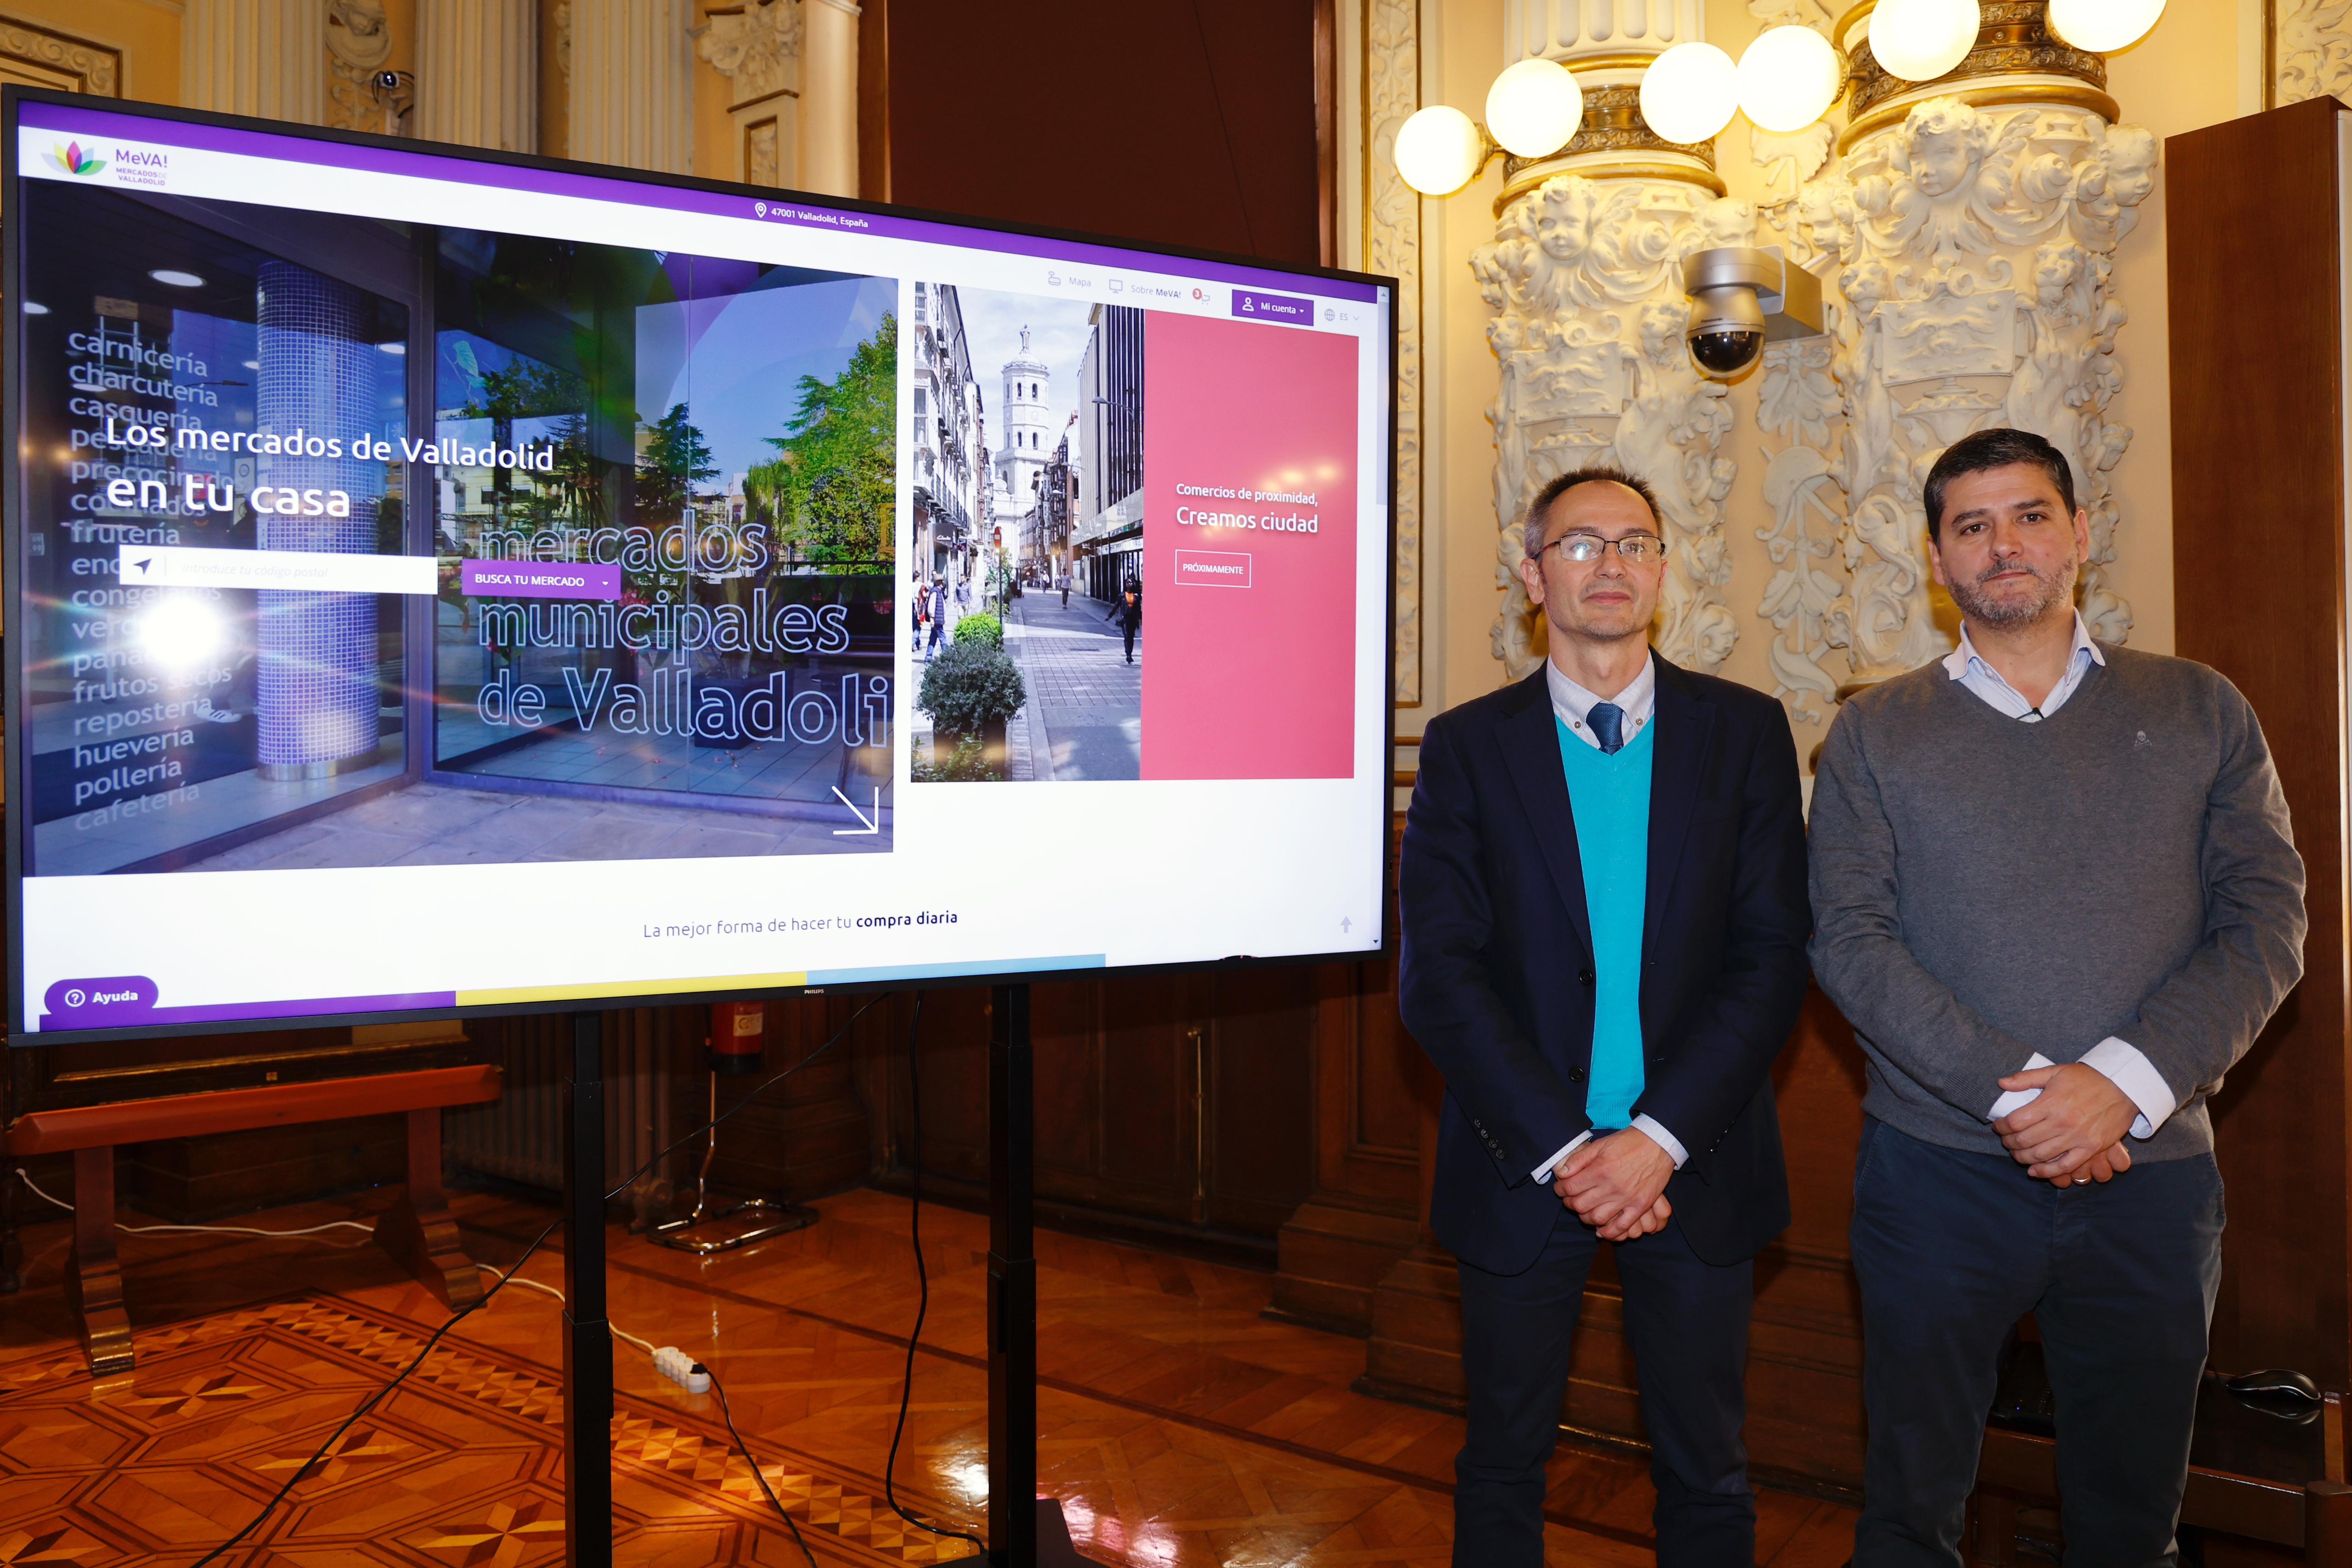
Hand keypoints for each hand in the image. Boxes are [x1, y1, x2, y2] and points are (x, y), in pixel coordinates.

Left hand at [1555, 1128, 1675, 1239]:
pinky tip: (1601, 1230)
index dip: (1560, 1189)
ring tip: (1584, 1212)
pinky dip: (1610, 1232)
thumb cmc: (1627, 1142)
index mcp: (1600, 1170)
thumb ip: (1578, 1159)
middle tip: (1569, 1199)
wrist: (1658, 1143)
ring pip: (1598, 1218)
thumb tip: (1561, 1173)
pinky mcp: (1640, 1206)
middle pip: (1581, 1205)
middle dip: (1570, 1203)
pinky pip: (1622, 1226)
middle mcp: (1612, 1187)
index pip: (1570, 1188)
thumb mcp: (1600, 1144)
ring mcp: (1627, 1198)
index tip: (1559, 1188)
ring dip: (1585, 1218)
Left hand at [1992, 1063, 2137, 1180]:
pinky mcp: (2091, 1148)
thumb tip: (2001, 1083)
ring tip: (2016, 1154)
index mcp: (2050, 1103)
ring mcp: (2077, 1137)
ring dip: (2023, 1158)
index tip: (1998, 1126)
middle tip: (2005, 1141)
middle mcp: (2062, 1122)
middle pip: (2024, 1140)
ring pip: (2040, 1155)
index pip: (2015, 1121)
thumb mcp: (2055, 1071)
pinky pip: (2065, 1166)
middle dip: (2009, 1143)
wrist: (2123, 1087)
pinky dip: (2047, 1172)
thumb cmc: (2087, 1078)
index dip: (2002, 1127)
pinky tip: (2034, 1172)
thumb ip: (2026, 1078)